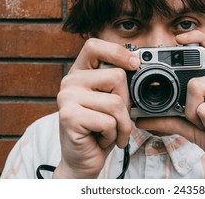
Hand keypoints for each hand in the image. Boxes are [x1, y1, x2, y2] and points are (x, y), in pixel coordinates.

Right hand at [53, 38, 139, 177]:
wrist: (83, 159)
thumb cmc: (100, 129)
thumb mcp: (111, 101)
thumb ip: (118, 84)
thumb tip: (137, 64)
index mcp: (80, 73)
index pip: (94, 45)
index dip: (117, 51)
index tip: (135, 64)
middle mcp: (70, 81)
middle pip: (117, 77)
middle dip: (126, 103)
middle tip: (116, 118)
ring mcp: (67, 98)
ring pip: (116, 103)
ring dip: (122, 124)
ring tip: (110, 131)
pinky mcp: (69, 116)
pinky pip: (109, 121)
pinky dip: (113, 135)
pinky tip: (101, 139)